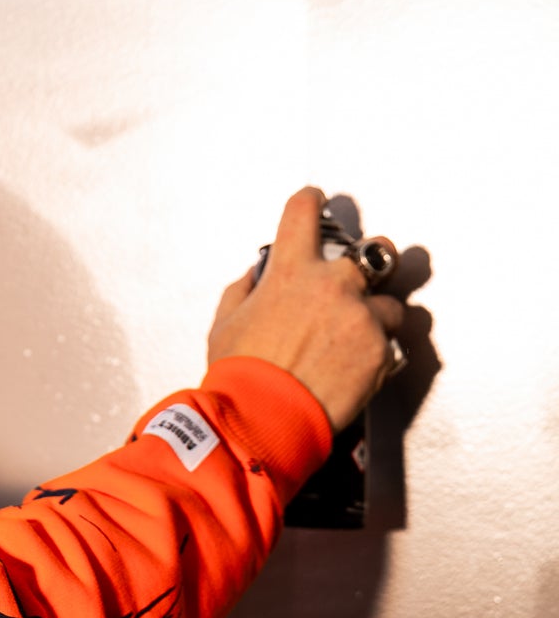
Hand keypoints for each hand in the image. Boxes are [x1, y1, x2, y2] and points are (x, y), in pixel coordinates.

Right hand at [208, 186, 405, 430]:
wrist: (265, 417)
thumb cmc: (241, 374)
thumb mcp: (226, 322)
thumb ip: (245, 290)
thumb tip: (258, 279)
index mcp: (291, 271)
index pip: (303, 212)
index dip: (309, 201)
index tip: (313, 200)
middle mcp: (333, 286)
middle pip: (376, 250)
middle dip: (372, 260)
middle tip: (362, 276)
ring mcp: (363, 318)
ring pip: (390, 305)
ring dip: (376, 319)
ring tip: (352, 342)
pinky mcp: (382, 351)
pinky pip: (392, 346)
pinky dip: (377, 355)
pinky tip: (352, 367)